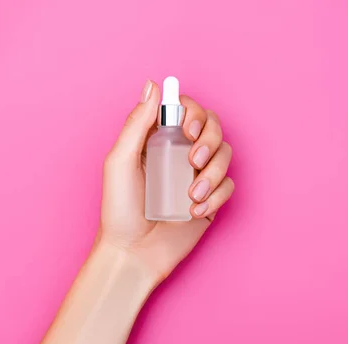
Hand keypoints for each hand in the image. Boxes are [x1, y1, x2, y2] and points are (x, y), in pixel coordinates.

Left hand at [97, 80, 233, 282]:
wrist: (133, 254)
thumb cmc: (119, 210)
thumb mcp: (120, 162)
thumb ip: (137, 123)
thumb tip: (153, 85)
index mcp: (158, 139)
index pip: (186, 110)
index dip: (194, 112)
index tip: (188, 128)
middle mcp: (180, 153)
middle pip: (213, 127)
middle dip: (209, 141)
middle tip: (192, 160)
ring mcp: (197, 176)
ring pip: (225, 156)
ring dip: (213, 174)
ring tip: (192, 197)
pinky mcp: (210, 199)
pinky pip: (228, 186)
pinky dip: (216, 197)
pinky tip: (195, 212)